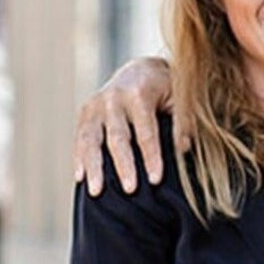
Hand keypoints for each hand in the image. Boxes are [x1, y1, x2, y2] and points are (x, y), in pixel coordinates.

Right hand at [75, 55, 173, 193]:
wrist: (139, 72)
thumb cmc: (165, 90)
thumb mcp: (180, 98)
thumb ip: (183, 121)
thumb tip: (184, 147)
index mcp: (139, 92)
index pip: (146, 130)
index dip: (151, 156)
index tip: (156, 180)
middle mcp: (113, 98)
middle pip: (117, 137)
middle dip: (124, 165)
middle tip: (130, 189)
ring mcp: (96, 106)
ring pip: (91, 139)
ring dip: (94, 167)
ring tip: (96, 192)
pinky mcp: (85, 114)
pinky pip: (80, 139)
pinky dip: (79, 158)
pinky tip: (80, 178)